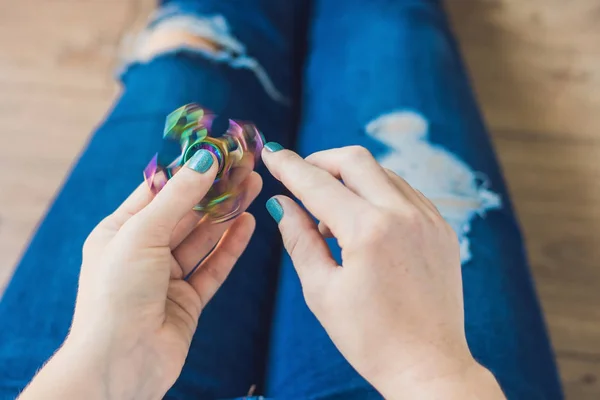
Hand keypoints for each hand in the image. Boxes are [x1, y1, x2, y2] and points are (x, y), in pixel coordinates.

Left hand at [20, 150, 261, 399]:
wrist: (119, 364)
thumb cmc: (116, 294)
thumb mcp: (142, 234)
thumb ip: (178, 197)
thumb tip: (205, 160)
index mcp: (119, 232)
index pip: (158, 191)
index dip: (189, 170)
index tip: (217, 151)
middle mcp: (142, 252)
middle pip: (185, 213)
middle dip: (215, 190)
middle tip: (245, 166)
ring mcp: (166, 278)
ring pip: (202, 238)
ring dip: (227, 213)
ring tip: (253, 186)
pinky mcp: (188, 301)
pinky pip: (213, 267)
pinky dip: (230, 246)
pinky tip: (248, 223)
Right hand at [261, 144, 503, 398]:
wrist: (428, 365)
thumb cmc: (370, 338)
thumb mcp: (322, 290)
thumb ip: (299, 239)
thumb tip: (281, 204)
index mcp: (369, 231)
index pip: (318, 184)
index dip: (289, 166)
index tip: (270, 152)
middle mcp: (404, 214)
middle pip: (355, 160)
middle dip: (321, 161)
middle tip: (300, 177)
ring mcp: (429, 219)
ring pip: (382, 172)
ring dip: (351, 178)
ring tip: (331, 215)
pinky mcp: (442, 229)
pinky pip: (405, 192)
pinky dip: (378, 193)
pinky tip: (364, 221)